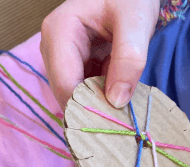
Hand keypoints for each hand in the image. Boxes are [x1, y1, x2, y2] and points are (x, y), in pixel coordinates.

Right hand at [40, 0, 159, 109]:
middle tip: (120, 118)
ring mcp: (62, 56)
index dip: (88, 107)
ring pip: (75, 93)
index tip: (114, 122)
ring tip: (122, 105)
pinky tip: (118, 92)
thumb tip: (116, 101)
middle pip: (67, 92)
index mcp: (59, 32)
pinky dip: (101, 94)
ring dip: (98, 102)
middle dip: (93, 107)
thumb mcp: (135, 21)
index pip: (66, 84)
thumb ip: (128, 58)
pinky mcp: (74, 63)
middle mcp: (53, 47)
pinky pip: (84, 87)